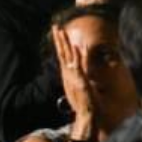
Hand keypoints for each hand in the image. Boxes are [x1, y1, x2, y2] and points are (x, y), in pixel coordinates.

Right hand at [52, 23, 98, 138]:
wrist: (85, 114)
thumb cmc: (83, 103)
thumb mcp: (79, 88)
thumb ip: (77, 78)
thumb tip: (77, 72)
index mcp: (68, 74)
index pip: (62, 55)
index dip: (60, 44)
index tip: (58, 32)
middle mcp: (69, 74)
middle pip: (62, 53)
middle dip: (59, 39)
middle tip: (56, 26)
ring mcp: (74, 77)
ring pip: (68, 57)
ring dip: (65, 44)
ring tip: (62, 32)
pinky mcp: (81, 81)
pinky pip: (79, 66)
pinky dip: (78, 56)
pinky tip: (77, 46)